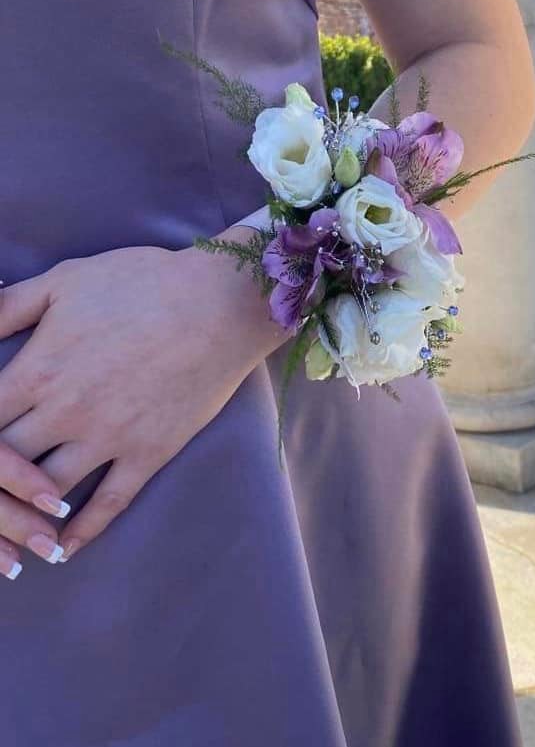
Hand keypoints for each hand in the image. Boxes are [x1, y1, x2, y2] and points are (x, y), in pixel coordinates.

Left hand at [0, 239, 280, 570]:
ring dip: (23, 516)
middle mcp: (65, 414)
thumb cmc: (140, 283)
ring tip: (13, 532)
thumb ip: (7, 306)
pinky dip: (82, 532)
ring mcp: (108, 438)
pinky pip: (109, 505)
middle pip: (4, 464)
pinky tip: (63, 549)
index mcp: (37, 371)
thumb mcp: (64, 281)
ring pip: (47, 493)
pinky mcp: (148, 453)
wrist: (218, 304)